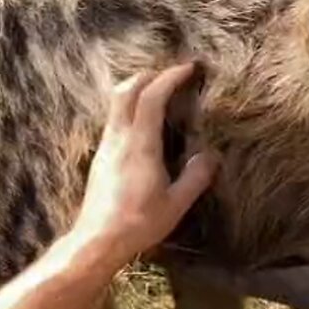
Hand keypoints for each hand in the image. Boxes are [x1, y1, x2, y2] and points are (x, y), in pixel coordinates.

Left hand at [74, 63, 220, 265]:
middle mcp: (118, 139)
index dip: (170, 76)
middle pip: (126, 89)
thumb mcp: (176, 204)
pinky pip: (114, 120)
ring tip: (161, 94)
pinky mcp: (100, 157)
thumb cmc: (138, 224)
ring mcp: (106, 147)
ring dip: (137, 90)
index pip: (152, 97)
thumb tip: (211, 156)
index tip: (189, 68)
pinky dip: (129, 108)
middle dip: (150, 75)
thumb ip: (196, 177)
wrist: (97, 240)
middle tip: (173, 75)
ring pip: (116, 103)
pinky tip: (144, 123)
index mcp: (140, 145)